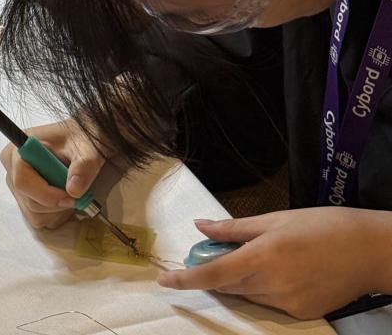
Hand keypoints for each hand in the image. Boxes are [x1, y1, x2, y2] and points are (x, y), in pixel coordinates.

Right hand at [0, 119, 104, 229]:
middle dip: (58, 203)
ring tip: (72, 191)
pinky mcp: (25, 200)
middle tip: (79, 192)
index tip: (71, 195)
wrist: (78, 144)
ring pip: (36, 214)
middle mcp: (12, 170)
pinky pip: (39, 219)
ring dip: (59, 210)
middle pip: (30, 202)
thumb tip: (74, 190)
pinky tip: (65, 197)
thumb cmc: (77, 141)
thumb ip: (83, 166)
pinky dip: (57, 214)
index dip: (47, 194)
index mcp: (17, 151)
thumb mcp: (86, 148)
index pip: (23, 181)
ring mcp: (17, 187)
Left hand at [158, 208, 391, 318]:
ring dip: (241, 279)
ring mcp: (288, 303)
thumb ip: (233, 228)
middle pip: (228, 285)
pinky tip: (283, 269)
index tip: (164, 280)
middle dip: (216, 271)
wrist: (368, 251)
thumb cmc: (320, 225)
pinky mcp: (302, 313)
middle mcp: (271, 285)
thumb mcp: (274, 219)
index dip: (186, 279)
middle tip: (216, 251)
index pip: (213, 274)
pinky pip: (270, 302)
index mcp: (261, 257)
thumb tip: (200, 226)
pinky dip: (264, 288)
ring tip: (259, 255)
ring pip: (248, 294)